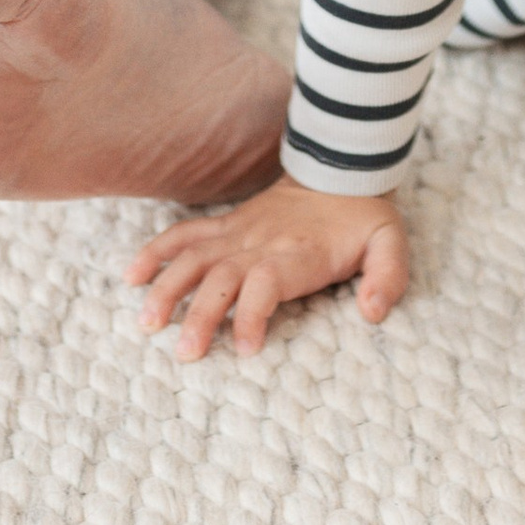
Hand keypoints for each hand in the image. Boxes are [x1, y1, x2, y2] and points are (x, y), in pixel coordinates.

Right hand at [126, 175, 411, 357]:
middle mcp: (259, 244)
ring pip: (194, 258)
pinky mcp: (226, 227)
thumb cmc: (364, 218)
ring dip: (167, 288)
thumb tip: (373, 312)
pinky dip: (157, 252)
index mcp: (296, 254)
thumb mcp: (391, 245)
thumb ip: (387, 278)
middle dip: (200, 315)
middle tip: (185, 353)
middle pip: (221, 278)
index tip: (246, 349)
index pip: (265, 284)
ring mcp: (237, 233)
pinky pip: (185, 235)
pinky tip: (132, 275)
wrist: (340, 171)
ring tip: (146, 322)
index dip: (252, 315)